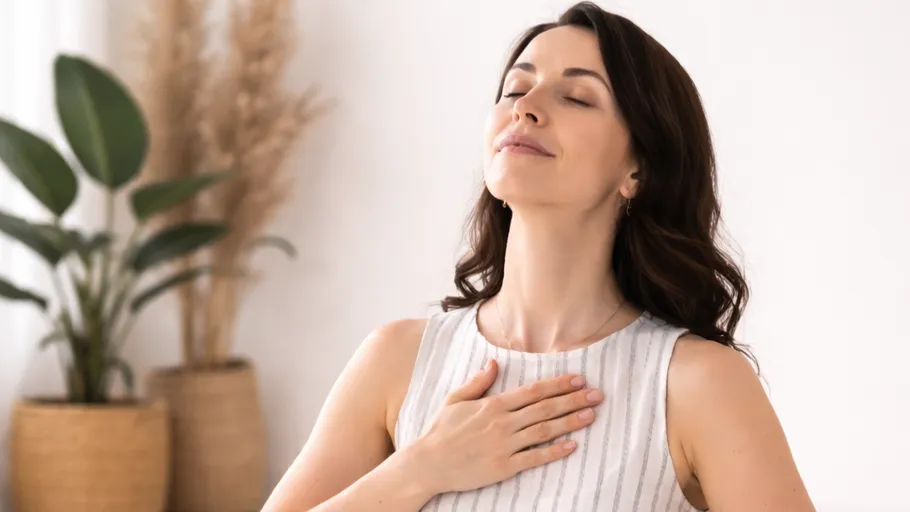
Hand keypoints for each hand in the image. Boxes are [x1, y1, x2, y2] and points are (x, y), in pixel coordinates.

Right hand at [406, 359, 603, 494]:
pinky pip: (535, 458)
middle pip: (545, 408)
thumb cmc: (440, 431)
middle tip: (597, 395)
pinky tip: (572, 446)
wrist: (428, 463)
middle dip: (574, 400)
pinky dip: (554, 452)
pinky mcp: (504, 467)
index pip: (534, 391)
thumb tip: (493, 362)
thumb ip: (478, 382)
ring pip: (545, 430)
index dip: (559, 384)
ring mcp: (505, 445)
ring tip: (591, 415)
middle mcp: (503, 423)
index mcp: (493, 404)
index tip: (578, 379)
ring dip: (571, 422)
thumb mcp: (456, 399)